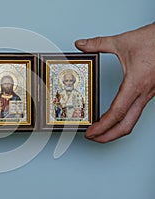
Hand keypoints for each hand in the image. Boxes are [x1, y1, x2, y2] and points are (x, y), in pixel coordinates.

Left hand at [75, 23, 154, 142]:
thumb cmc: (153, 40)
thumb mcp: (121, 41)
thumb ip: (98, 43)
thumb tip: (81, 44)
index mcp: (135, 84)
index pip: (117, 113)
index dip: (102, 126)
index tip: (90, 132)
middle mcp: (143, 93)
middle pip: (126, 126)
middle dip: (108, 136)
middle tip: (93, 138)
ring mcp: (148, 95)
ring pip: (133, 120)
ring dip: (116, 130)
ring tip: (101, 131)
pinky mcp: (150, 93)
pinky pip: (137, 112)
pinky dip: (124, 120)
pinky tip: (115, 117)